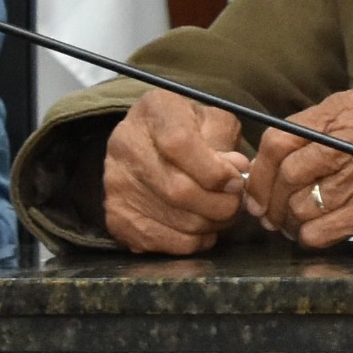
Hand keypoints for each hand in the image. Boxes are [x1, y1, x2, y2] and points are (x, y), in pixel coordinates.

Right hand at [98, 89, 253, 254]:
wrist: (150, 144)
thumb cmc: (190, 130)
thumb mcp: (213, 120)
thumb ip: (226, 142)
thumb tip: (236, 170)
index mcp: (154, 111)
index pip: (180, 144)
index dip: (214, 170)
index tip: (236, 181)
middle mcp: (125, 145)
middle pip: (178, 189)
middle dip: (220, 204)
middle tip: (237, 203)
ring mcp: (116, 183)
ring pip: (175, 219)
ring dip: (211, 224)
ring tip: (223, 214)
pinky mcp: (116, 216)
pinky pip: (162, 241)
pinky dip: (191, 241)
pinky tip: (202, 228)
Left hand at [263, 91, 352, 248]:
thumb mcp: (346, 106)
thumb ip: (306, 124)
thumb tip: (263, 156)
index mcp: (340, 121)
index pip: (280, 144)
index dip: (259, 169)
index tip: (253, 184)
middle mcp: (351, 152)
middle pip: (287, 180)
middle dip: (268, 199)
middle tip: (264, 208)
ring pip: (300, 210)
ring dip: (286, 218)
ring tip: (286, 217)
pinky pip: (320, 233)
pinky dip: (306, 234)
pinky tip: (308, 228)